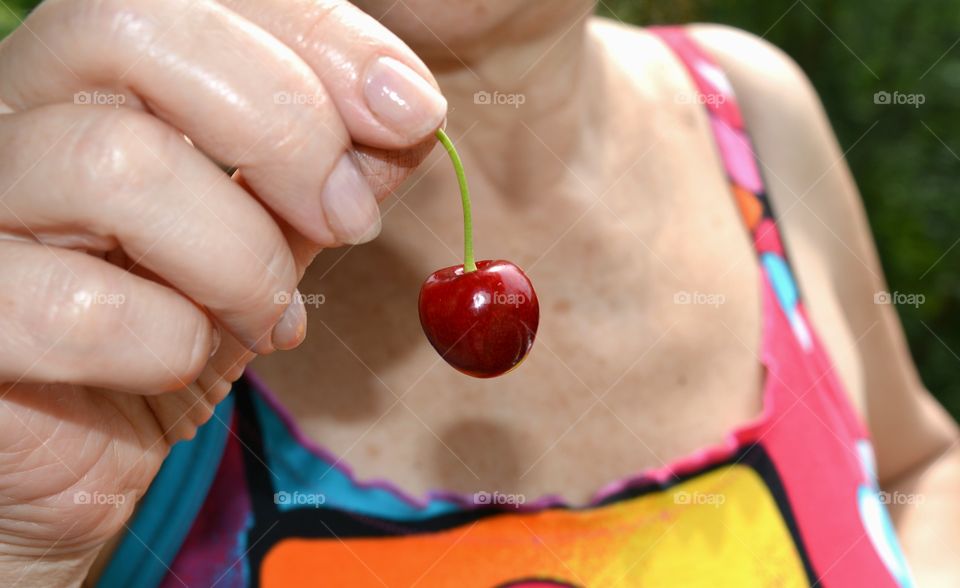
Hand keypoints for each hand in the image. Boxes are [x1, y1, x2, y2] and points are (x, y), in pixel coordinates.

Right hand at [0, 0, 445, 581]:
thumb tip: (407, 112)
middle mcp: (13, 108)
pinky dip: (172, 343)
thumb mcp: (275, 232)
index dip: (319, 34)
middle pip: (134, 26)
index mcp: (95, 71)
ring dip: (241, 256)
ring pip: (116, 164)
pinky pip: (78, 308)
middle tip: (351, 220)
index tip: (413, 110)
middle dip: (285, 126)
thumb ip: (333, 168)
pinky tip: (186, 360)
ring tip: (272, 315)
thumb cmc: (176, 319)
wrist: (91, 444)